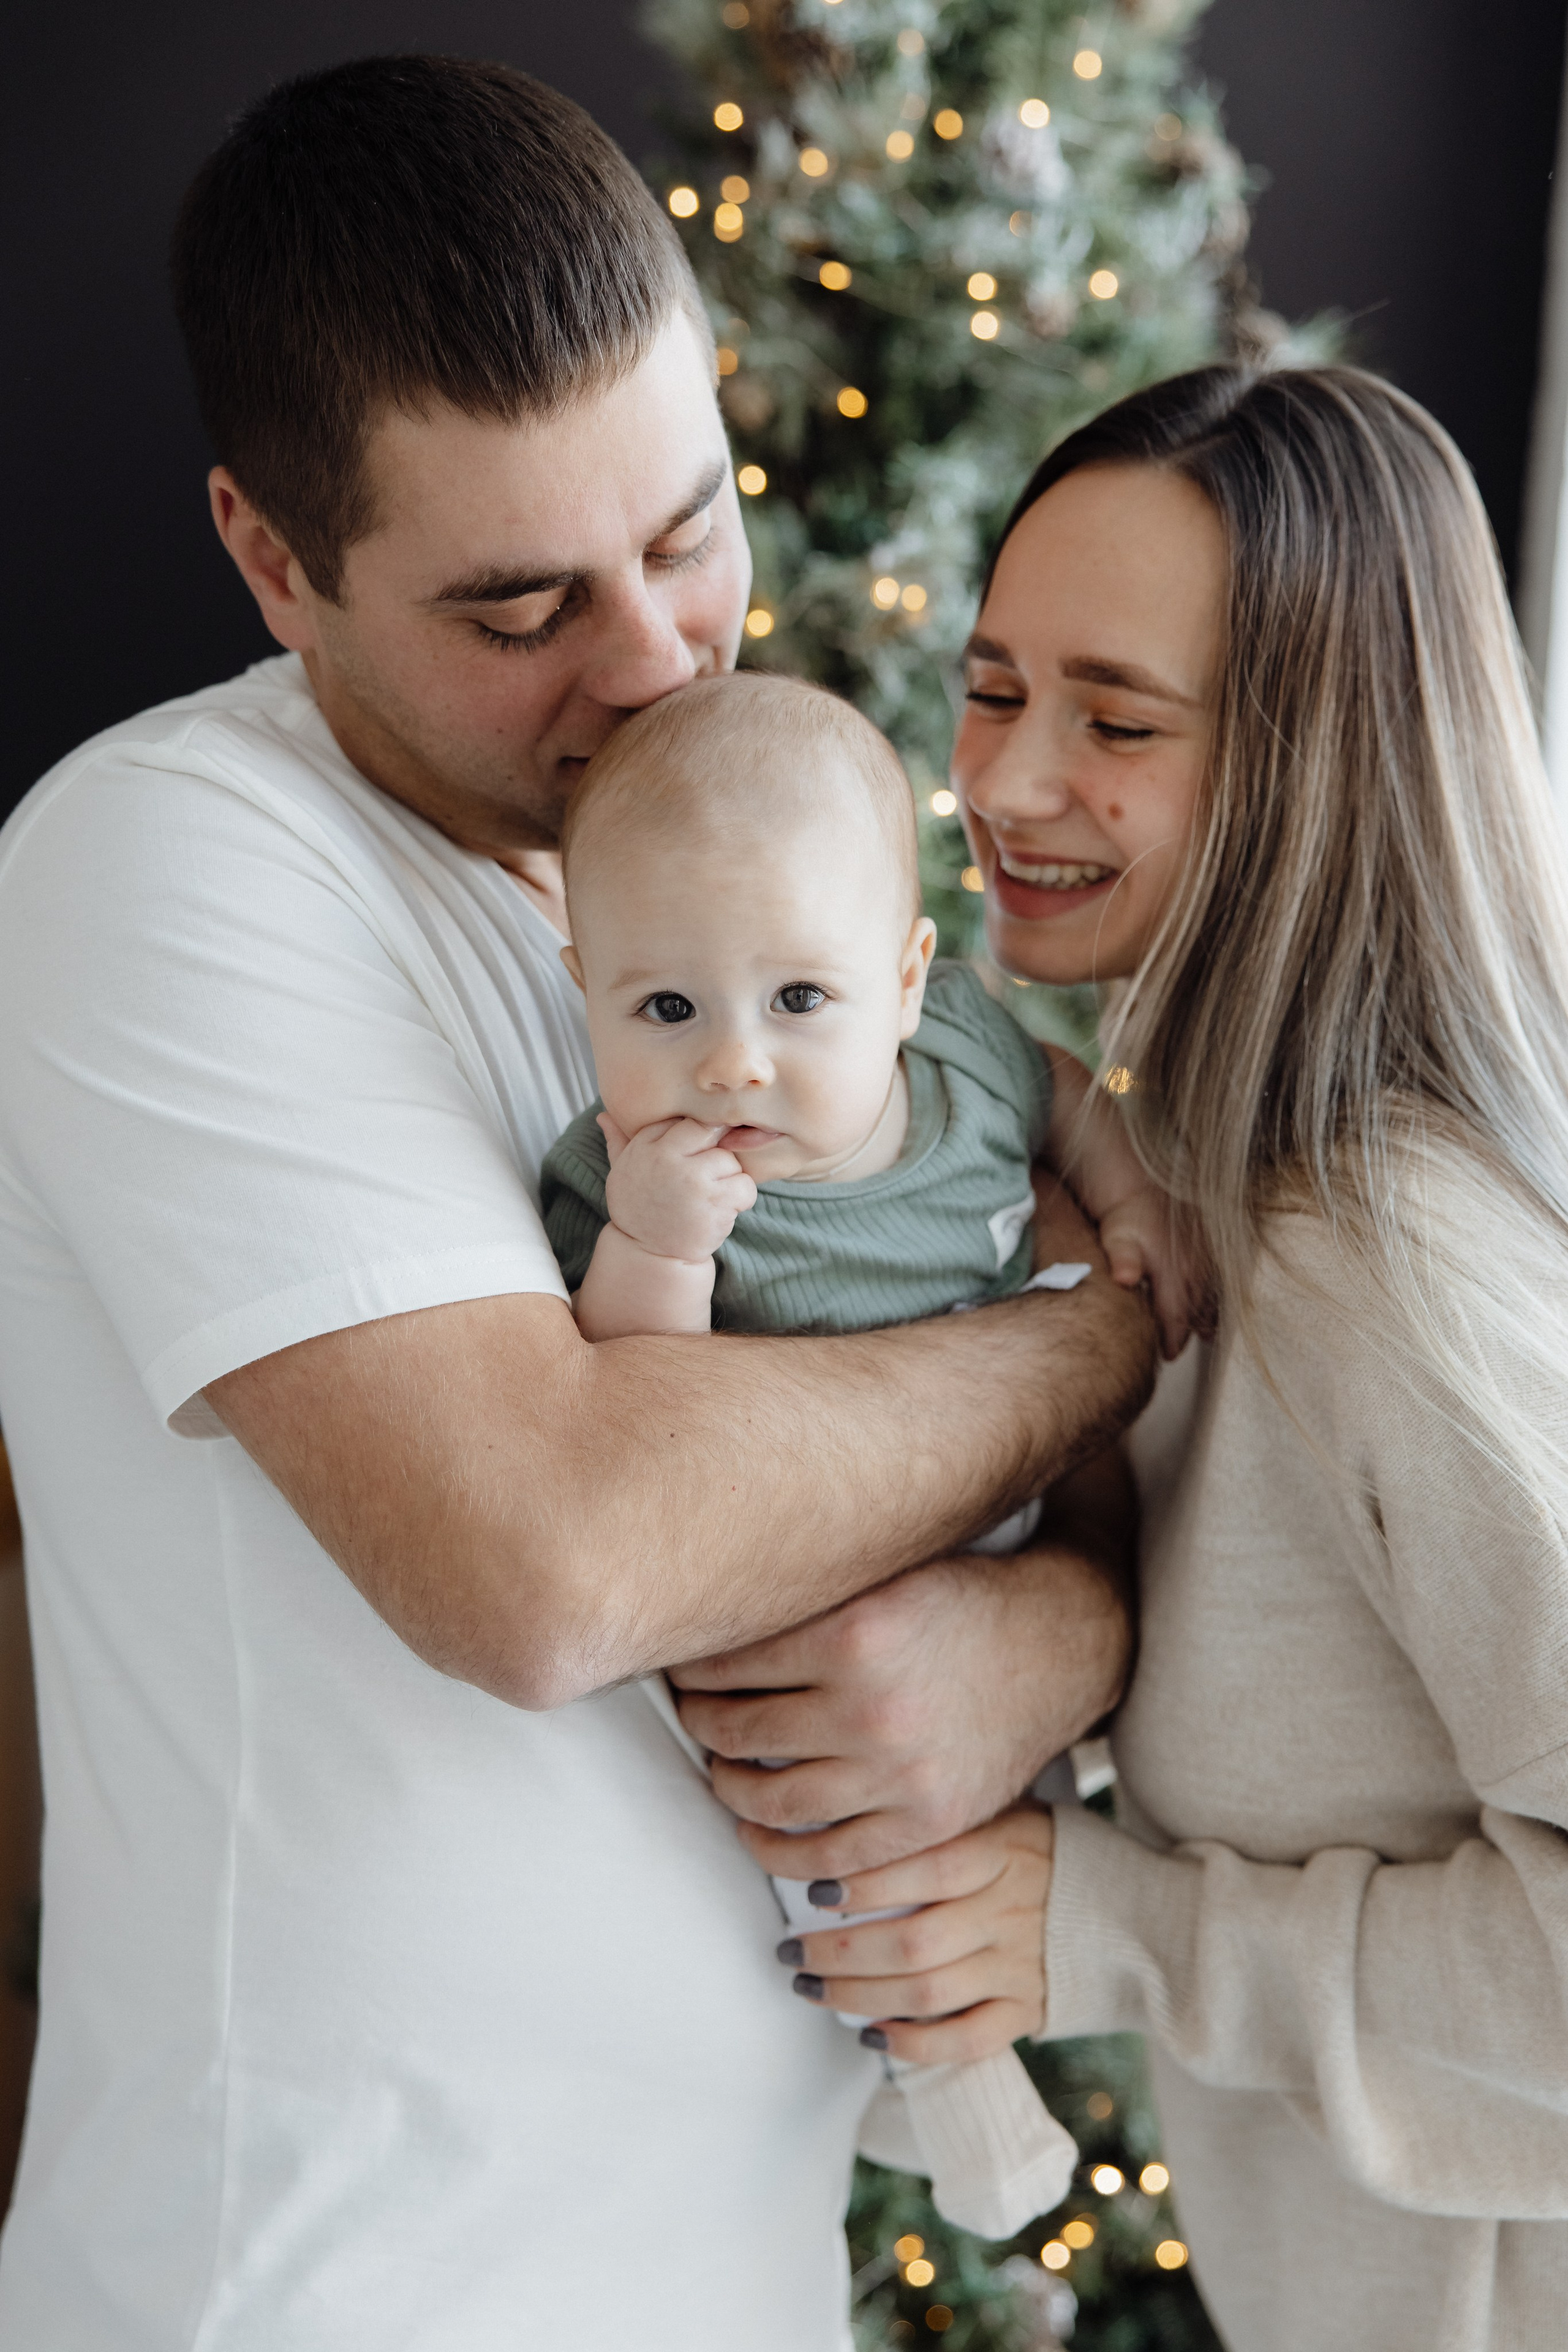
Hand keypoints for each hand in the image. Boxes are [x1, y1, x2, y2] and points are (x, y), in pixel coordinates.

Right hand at [600, 1112, 756, 1262]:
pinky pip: (745, 1187)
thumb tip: (603, 1115)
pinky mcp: (714, 1204)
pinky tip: (719, 1212)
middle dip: (713, 1156)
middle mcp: (667, 1158)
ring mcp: (693, 1181)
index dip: (697, 1139)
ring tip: (708, 1199)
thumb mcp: (622, 1172)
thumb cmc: (638, 1210)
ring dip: (728, 1180)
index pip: (687, 1121)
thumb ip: (618, 1141)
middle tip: (701, 1180)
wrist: (648, 1255)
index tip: (693, 1157)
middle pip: (712, 1134)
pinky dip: (740, 1200)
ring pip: (731, 1161)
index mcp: (646, 1144)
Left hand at [670, 1520, 1128, 1880]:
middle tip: (689, 1714)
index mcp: (853, 1631)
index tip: (677, 1666)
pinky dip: (778, 1852)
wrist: (1059, 1643)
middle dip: (698, 1722)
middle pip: (737, 1730)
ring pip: (770, 1800)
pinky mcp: (927, 1823)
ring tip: (720, 1769)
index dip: (689, 1665)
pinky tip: (758, 1832)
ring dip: (728, 1786)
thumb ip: (802, 1602)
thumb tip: (704, 1622)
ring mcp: (900, 1774)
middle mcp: (872, 1706)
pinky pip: (828, 1858)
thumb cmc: (956, 1601)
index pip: (727, 1660)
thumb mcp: (880, 1578)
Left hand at [778, 1806, 1052, 2063]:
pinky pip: (967, 2039)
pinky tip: (871, 2034)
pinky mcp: (1027, 2012)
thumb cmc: (1035, 1852)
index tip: (813, 1889)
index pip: (926, 1867)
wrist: (1122, 1910)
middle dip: (838, 1952)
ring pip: (927, 1993)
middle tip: (790, 1948)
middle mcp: (1011, 1910)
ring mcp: (1019, 1967)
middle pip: (913, 1942)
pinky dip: (914, 2043)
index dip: (865, 1882)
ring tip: (809, 1985)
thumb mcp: (1001, 1813)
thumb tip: (845, 1817)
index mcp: (1003, 1850)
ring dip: (856, 1996)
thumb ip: (941, 1818)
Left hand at [1097, 1181, 1213, 1361]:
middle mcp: (1194, 1267)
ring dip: (1207, 1316)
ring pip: (1211, 1297)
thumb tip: (1125, 1280)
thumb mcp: (1117, 1238)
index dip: (1173, 1339)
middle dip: (1188, 1331)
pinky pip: (1218, 1279)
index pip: (1176, 1317)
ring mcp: (1205, 1256)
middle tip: (1176, 1348)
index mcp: (1173, 1271)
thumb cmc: (1125, 1215)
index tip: (1167, 1354)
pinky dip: (1215, 1295)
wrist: (1139, 1183)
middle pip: (1196, 1311)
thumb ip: (1123, 1261)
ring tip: (1203, 1333)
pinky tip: (1211, 1304)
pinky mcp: (1209, 1246)